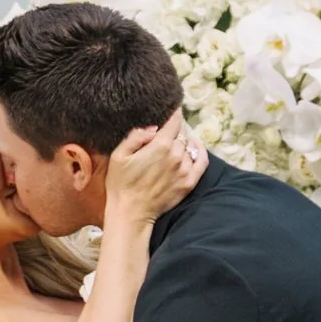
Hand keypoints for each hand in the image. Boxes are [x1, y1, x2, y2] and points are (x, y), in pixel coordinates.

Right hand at [103, 110, 204, 225]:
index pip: (174, 120)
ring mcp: (185, 169)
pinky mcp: (189, 182)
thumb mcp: (119, 155)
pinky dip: (200, 151)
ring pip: (190, 146)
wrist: (131, 213)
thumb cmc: (121, 184)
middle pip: (182, 132)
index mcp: (161, 145)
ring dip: (184, 142)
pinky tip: (195, 147)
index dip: (173, 112)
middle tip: (167, 130)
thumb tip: (153, 127)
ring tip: (175, 142)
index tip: (172, 108)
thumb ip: (136, 136)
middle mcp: (177, 155)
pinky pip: (202, 161)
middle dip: (175, 128)